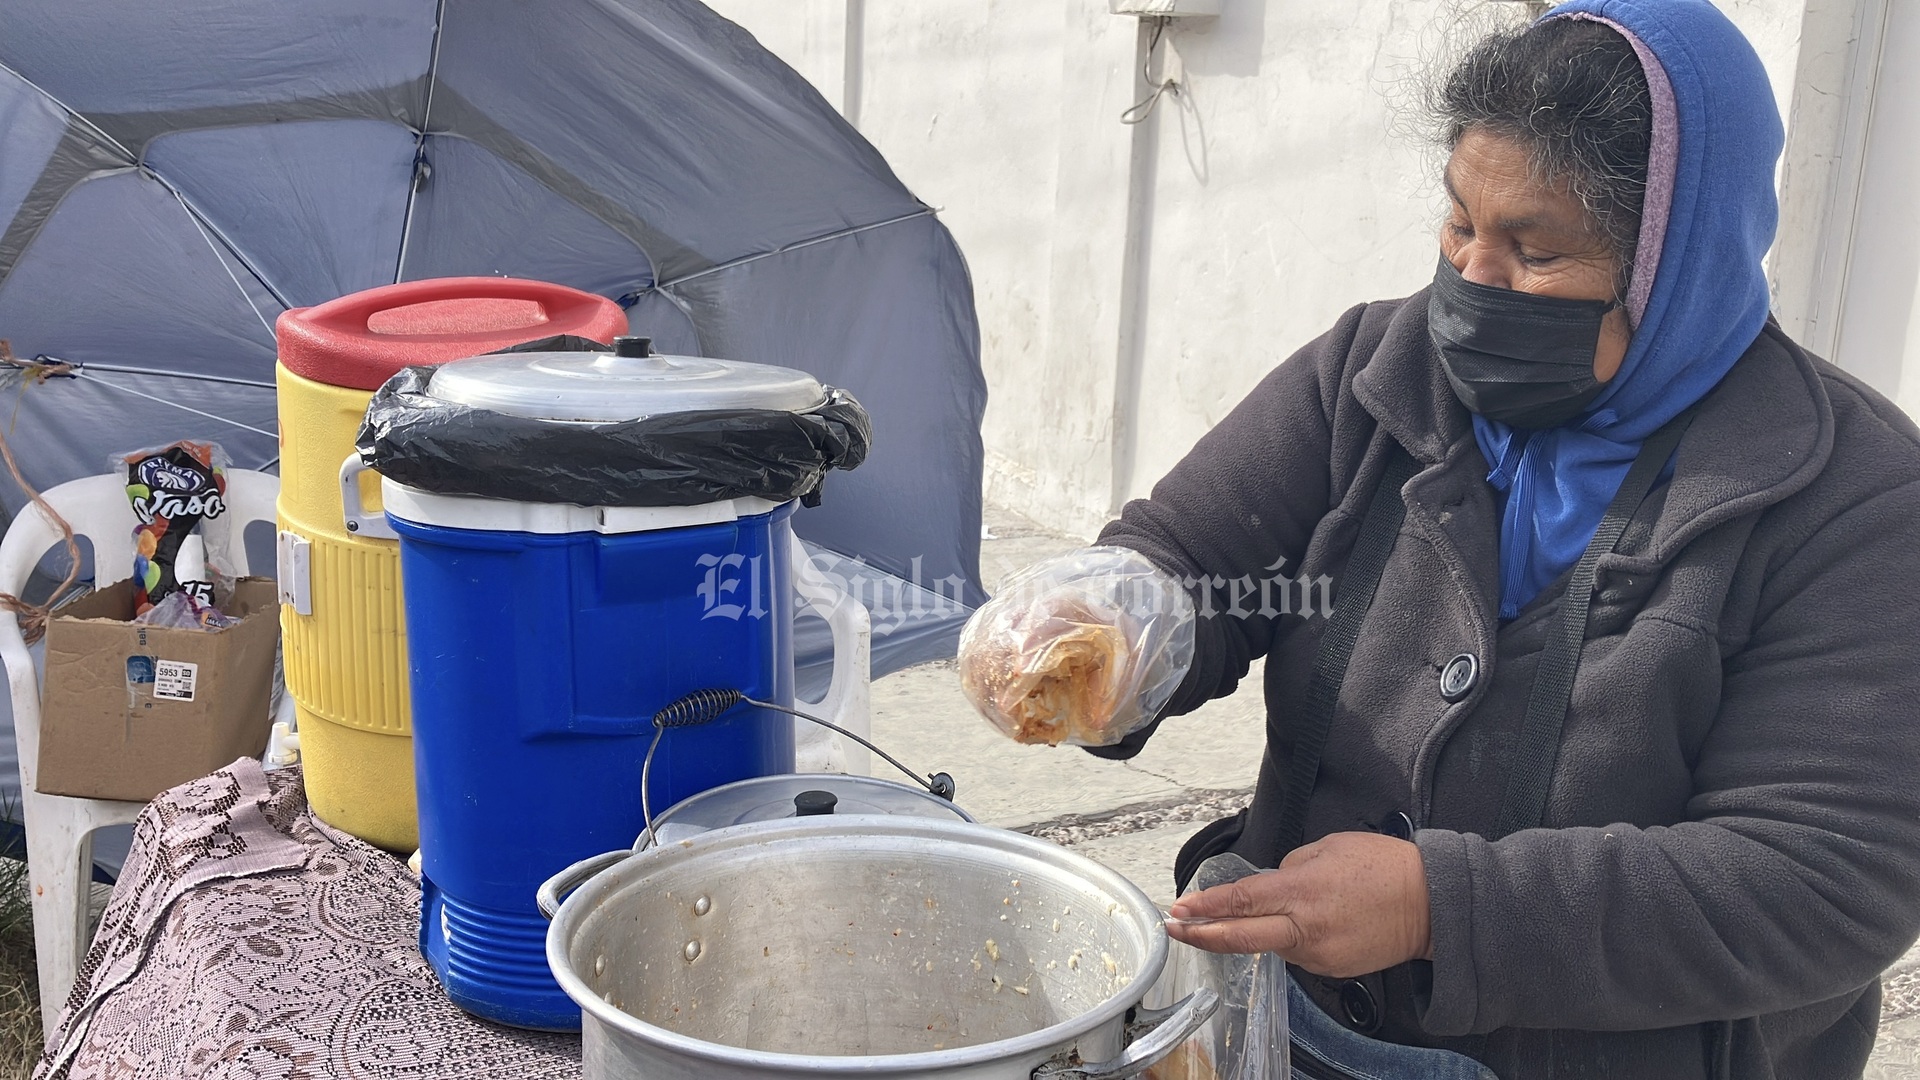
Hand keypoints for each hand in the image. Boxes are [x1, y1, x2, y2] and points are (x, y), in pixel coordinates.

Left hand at [1165, 831, 1432, 977]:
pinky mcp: (1331, 968)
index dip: (1205, 908)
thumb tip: (1272, 882)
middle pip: (1240, 939)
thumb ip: (1291, 867)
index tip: (1179, 910)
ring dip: (1257, 931)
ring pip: (1271, 945)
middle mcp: (1305, 928)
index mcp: (1301, 891)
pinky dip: (1291, 938)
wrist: (1431, 905)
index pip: (1240, 901)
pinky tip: (1306, 923)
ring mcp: (1318, 954)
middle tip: (1176, 931)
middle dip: (1202, 936)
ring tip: (1272, 910)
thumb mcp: (1328, 848)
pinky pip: (1297, 953)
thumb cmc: (1385, 868)